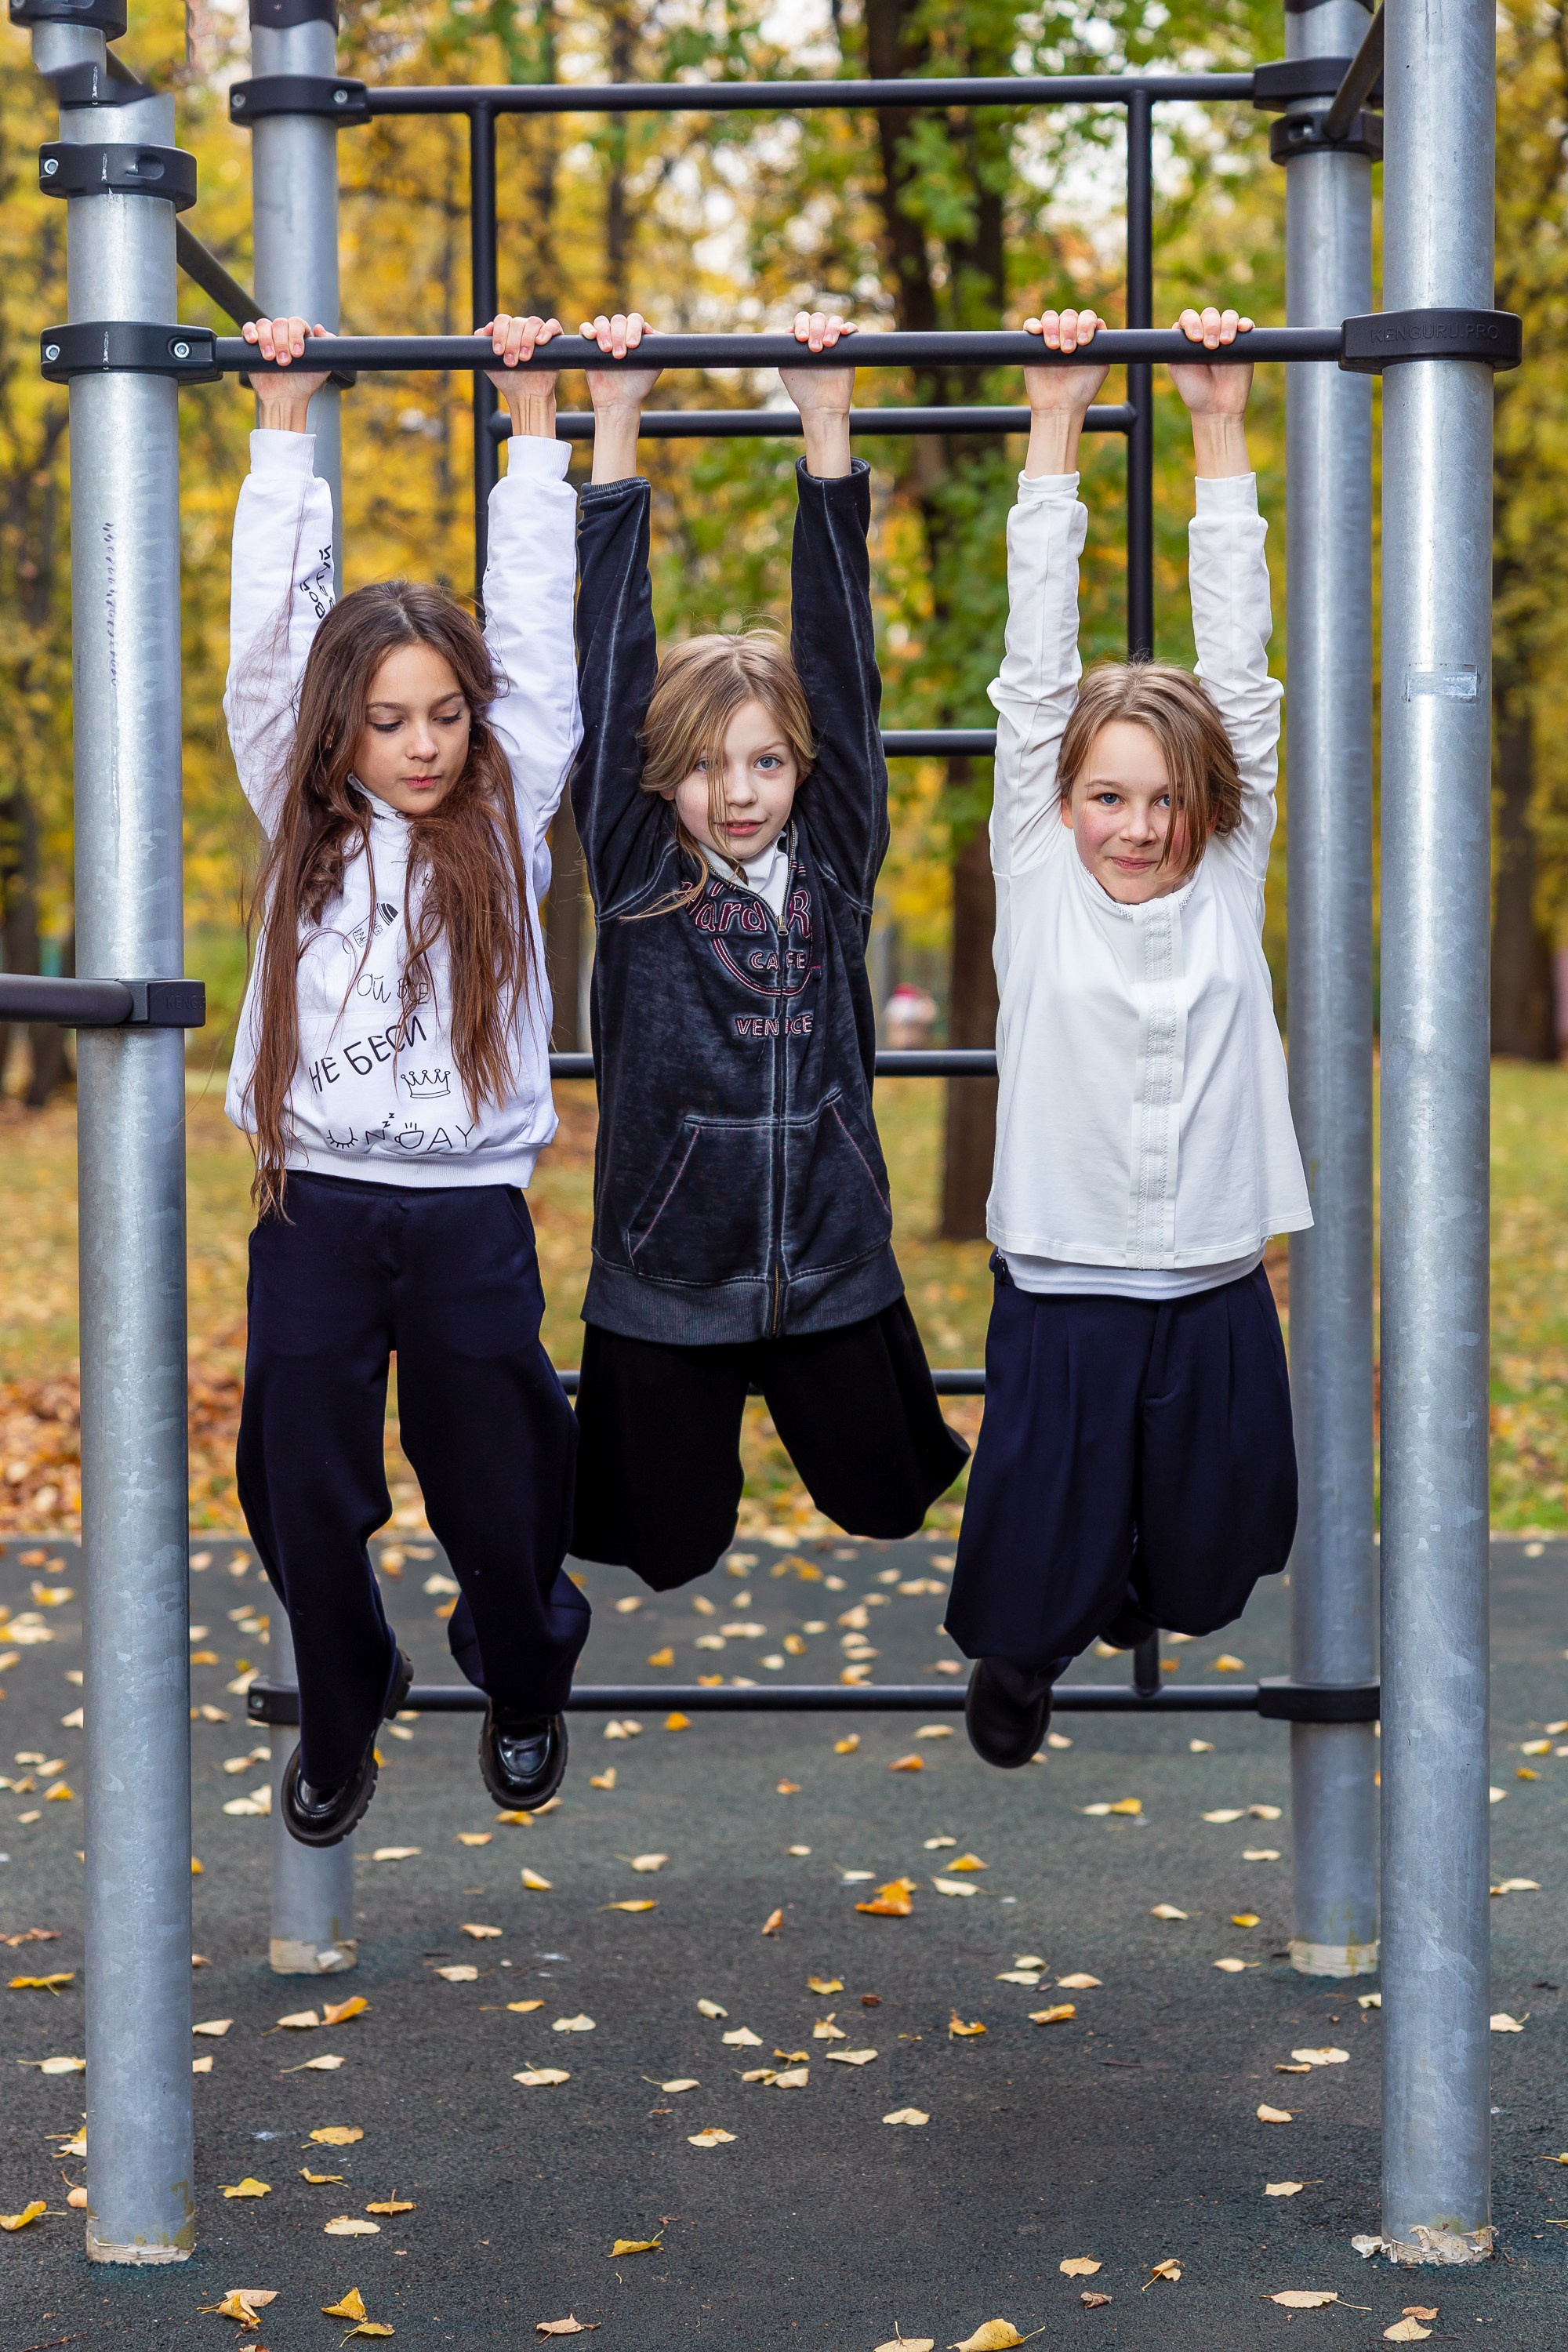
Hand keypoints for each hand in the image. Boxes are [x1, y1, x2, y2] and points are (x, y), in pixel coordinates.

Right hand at [242, 316, 330, 429]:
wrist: (286, 399)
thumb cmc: (305, 384)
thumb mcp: (322, 367)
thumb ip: (327, 347)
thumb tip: (318, 328)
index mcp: (300, 334)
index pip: (297, 323)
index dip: (296, 335)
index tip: (298, 354)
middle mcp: (283, 333)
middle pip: (280, 323)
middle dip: (281, 342)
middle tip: (284, 362)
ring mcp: (268, 337)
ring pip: (264, 325)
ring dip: (267, 340)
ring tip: (270, 358)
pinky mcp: (252, 344)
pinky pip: (248, 328)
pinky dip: (250, 331)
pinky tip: (253, 340)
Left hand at [479, 314, 561, 438]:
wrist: (526, 396)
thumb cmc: (508, 380)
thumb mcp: (490, 364)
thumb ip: (482, 347)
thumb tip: (482, 330)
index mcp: (508, 331)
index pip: (502, 321)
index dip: (499, 333)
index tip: (497, 352)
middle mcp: (523, 329)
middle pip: (517, 322)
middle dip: (512, 342)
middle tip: (511, 362)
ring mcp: (539, 333)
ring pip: (533, 322)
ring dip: (526, 339)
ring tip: (524, 358)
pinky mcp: (555, 340)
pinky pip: (553, 326)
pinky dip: (546, 331)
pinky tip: (539, 342)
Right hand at [579, 312, 659, 411]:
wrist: (619, 401)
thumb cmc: (638, 384)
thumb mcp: (654, 365)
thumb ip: (657, 347)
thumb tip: (650, 330)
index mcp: (636, 334)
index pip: (635, 320)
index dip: (634, 329)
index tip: (633, 346)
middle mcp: (620, 333)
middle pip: (618, 320)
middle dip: (619, 335)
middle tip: (620, 356)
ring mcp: (604, 338)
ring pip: (602, 322)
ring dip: (604, 333)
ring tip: (607, 351)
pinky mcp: (589, 345)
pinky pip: (585, 328)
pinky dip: (587, 329)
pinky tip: (592, 337)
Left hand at [779, 310, 857, 414]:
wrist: (822, 407)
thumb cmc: (803, 391)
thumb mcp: (786, 368)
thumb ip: (786, 350)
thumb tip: (789, 331)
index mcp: (803, 339)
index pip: (802, 320)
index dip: (801, 325)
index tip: (801, 339)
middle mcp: (818, 337)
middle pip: (818, 318)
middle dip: (816, 329)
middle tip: (815, 348)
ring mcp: (834, 341)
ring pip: (835, 321)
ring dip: (831, 329)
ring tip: (828, 345)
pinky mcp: (849, 348)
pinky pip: (852, 330)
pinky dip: (849, 328)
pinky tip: (843, 333)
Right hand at [1022, 309, 1108, 412]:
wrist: (1059, 407)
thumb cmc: (1080, 390)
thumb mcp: (1100, 367)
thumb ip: (1103, 346)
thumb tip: (1099, 323)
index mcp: (1084, 336)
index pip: (1086, 317)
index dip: (1085, 324)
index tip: (1084, 342)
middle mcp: (1068, 334)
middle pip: (1068, 315)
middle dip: (1069, 329)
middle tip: (1068, 350)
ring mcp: (1050, 338)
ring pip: (1050, 317)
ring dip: (1052, 327)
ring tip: (1054, 348)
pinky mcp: (1032, 345)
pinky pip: (1030, 325)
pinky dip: (1033, 324)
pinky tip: (1037, 332)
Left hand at [1167, 304, 1253, 416]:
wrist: (1217, 408)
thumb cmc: (1195, 391)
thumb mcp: (1177, 368)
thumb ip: (1176, 347)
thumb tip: (1178, 327)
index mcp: (1189, 338)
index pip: (1189, 317)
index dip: (1192, 322)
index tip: (1195, 339)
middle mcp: (1208, 334)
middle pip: (1209, 314)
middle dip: (1210, 326)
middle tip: (1211, 347)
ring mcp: (1226, 337)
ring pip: (1228, 316)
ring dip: (1227, 324)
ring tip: (1226, 343)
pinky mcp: (1244, 343)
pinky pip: (1246, 324)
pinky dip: (1245, 323)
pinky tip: (1243, 329)